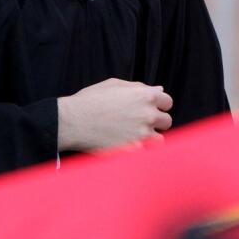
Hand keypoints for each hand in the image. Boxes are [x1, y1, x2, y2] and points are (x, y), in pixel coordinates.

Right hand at [57, 78, 173, 152]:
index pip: (167, 102)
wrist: (71, 121)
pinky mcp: (133, 150)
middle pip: (166, 121)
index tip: (150, 109)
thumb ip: (139, 88)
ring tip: (136, 137)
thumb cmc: (90, 100)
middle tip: (140, 124)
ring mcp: (142, 134)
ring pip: (160, 140)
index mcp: (145, 96)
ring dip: (151, 139)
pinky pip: (147, 154)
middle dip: (155, 122)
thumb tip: (158, 90)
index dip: (159, 105)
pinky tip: (129, 147)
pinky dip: (140, 152)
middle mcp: (148, 114)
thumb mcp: (114, 85)